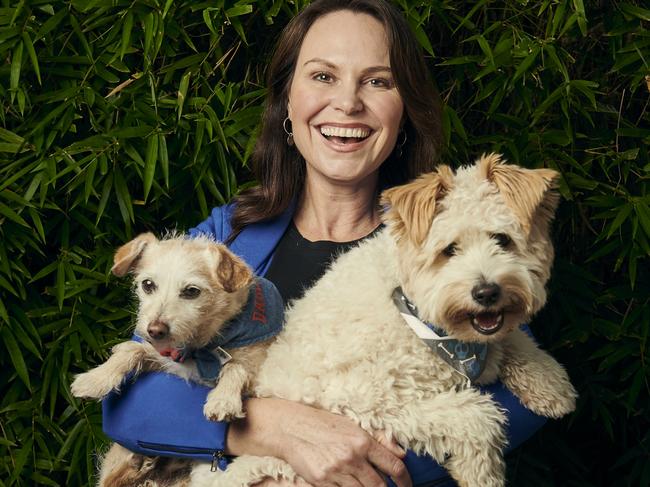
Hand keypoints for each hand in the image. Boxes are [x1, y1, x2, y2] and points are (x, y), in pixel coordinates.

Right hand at [228, 398, 410, 486]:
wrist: (291, 427)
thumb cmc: (324, 425)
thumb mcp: (353, 426)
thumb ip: (378, 440)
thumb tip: (401, 454)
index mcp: (363, 441)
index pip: (394, 467)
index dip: (405, 481)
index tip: (407, 486)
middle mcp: (352, 457)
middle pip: (379, 486)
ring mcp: (336, 471)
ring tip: (366, 486)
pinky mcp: (322, 482)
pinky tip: (348, 486)